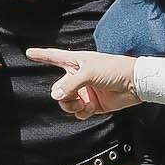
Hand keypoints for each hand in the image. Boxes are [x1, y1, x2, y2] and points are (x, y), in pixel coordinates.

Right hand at [26, 47, 140, 118]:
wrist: (135, 84)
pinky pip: (78, 112)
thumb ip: (70, 84)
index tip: (29, 52)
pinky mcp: (92, 104)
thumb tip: (56, 96)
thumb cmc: (114, 69)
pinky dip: (81, 112)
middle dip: (62, 95)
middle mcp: (78, 76)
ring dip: (71, 105)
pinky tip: (91, 107)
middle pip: (58, 88)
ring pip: (66, 102)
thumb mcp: (89, 72)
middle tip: (72, 95)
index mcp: (76, 62)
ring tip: (83, 103)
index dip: (41, 55)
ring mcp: (84, 91)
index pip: (54, 57)